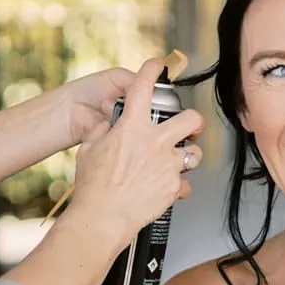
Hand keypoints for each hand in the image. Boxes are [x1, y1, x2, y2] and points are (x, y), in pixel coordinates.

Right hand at [68, 59, 204, 248]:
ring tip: (177, 161)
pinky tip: (166, 189)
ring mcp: (167, 164)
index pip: (144, 86)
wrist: (102, 218)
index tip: (157, 66)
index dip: (152, 69)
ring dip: (188, 156)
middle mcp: (155, 142)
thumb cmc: (93, 188)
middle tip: (187, 127)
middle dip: (193, 121)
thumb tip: (110, 125)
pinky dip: (178, 187)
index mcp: (132, 127)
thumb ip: (102, 131)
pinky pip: (186, 184)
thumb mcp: (89, 149)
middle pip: (192, 119)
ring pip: (196, 153)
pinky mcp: (173, 187)